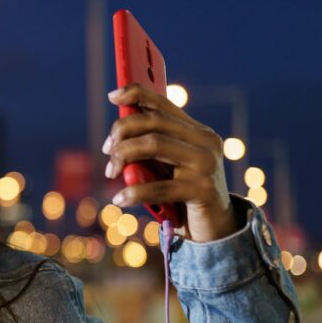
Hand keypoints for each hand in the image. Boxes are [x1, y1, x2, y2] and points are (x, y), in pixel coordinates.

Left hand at [104, 84, 238, 242]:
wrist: (215, 228)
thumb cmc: (184, 196)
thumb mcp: (168, 167)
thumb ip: (151, 150)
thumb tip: (116, 138)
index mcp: (198, 132)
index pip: (164, 104)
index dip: (136, 93)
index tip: (112, 96)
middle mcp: (205, 142)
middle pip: (154, 122)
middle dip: (122, 132)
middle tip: (107, 150)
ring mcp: (206, 164)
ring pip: (154, 144)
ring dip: (124, 155)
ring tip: (110, 172)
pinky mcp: (203, 190)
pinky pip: (159, 187)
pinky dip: (133, 192)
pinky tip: (119, 199)